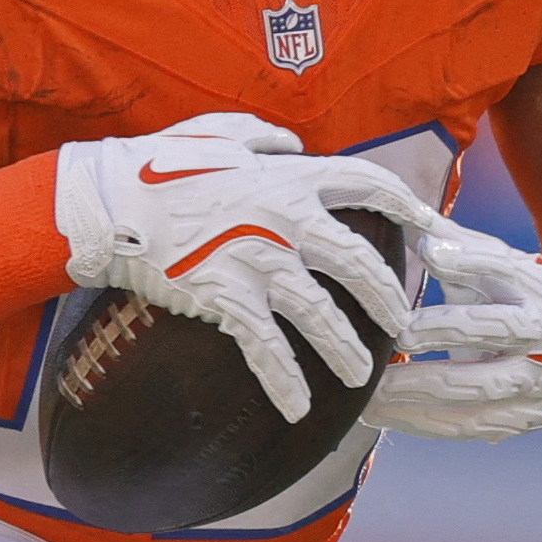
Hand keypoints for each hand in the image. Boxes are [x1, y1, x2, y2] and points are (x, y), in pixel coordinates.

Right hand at [56, 115, 435, 419]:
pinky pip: (266, 349)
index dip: (409, 206)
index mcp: (290, 177)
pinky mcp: (227, 298)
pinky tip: (297, 409)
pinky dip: (284, 381)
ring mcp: (258, 261)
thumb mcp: (217, 132)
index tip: (434, 229)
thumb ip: (264, 137)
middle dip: (388, 297)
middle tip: (404, 324)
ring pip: (322, 314)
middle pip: (359, 262)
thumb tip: (295, 143)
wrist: (107, 204)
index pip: (369, 185)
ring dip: (346, 350)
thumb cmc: (158, 165)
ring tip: (362, 377)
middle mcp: (285, 219)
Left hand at [370, 225, 541, 440]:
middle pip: (494, 330)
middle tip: (394, 331)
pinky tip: (378, 413)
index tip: (427, 250)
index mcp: (540, 288)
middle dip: (441, 330)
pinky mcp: (520, 420)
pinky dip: (418, 421)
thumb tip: (404, 211)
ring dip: (418, 388)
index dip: (468, 258)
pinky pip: (465, 425)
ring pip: (476, 387)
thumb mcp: (506, 269)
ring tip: (368, 387)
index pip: (506, 267)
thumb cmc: (527, 304)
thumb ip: (457, 243)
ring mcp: (537, 383)